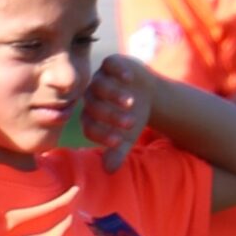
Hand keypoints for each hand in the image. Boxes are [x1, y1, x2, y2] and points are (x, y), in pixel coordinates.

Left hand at [81, 54, 153, 169]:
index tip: (119, 142)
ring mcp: (99, 79)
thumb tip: (109, 171)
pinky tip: (130, 78)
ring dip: (114, 95)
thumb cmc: (133, 119)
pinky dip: (119, 71)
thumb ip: (118, 153)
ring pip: (99, 86)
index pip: (89, 127)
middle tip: (130, 123)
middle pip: (93, 107)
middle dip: (111, 117)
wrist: (147, 95)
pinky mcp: (110, 64)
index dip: (102, 135)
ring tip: (131, 103)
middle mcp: (89, 97)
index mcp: (89, 116)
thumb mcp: (128, 137)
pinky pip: (109, 65)